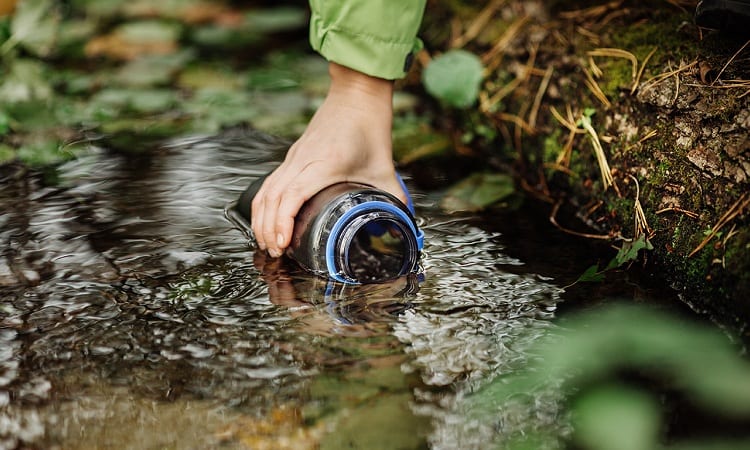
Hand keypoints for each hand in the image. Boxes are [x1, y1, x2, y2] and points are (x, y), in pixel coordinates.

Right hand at [251, 62, 404, 257]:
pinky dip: (264, 204)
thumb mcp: (385, 167)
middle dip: (268, 229)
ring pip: (266, 191)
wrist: (356, 95)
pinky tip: (265, 219)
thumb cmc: (369, 126)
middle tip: (275, 253)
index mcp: (324, 163)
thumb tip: (403, 221)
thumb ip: (393, 197)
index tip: (283, 243)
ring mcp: (294, 157)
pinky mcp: (292, 156)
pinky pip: (270, 183)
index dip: (283, 221)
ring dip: (261, 218)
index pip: (293, 195)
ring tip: (268, 243)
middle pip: (272, 198)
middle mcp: (303, 160)